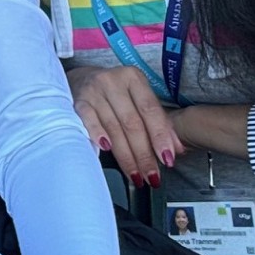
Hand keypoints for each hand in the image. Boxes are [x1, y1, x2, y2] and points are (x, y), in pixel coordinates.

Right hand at [67, 64, 182, 186]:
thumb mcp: (138, 99)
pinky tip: (106, 150)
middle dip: (144, 154)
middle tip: (151, 176)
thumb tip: (177, 149)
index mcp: (133, 78)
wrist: (81, 79)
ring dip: (125, 156)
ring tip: (136, 175)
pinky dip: (98, 135)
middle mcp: (113, 82)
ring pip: (113, 128)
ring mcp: (94, 92)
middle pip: (132, 123)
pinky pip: (88, 121)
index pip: (150, 110)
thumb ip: (159, 122)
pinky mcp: (78, 102)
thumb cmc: (115, 93)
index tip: (167, 159)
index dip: (160, 136)